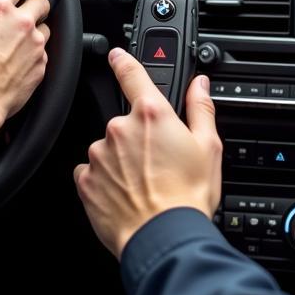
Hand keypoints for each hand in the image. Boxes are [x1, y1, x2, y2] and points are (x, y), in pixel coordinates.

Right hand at [0, 0, 50, 125]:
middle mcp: (22, 23)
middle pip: (42, 2)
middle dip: (36, 3)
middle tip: (26, 11)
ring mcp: (35, 44)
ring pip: (46, 29)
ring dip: (36, 32)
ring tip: (18, 43)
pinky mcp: (41, 65)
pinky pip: (43, 55)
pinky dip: (34, 56)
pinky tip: (19, 64)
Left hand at [74, 49, 221, 258]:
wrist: (163, 239)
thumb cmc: (188, 197)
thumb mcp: (208, 147)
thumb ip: (200, 108)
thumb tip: (199, 85)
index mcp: (152, 114)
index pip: (131, 74)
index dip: (123, 60)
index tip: (115, 54)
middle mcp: (120, 128)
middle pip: (126, 122)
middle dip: (139, 138)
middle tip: (157, 162)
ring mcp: (99, 154)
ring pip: (109, 149)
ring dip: (121, 161)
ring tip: (144, 184)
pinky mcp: (86, 179)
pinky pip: (93, 173)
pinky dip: (106, 180)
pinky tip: (124, 194)